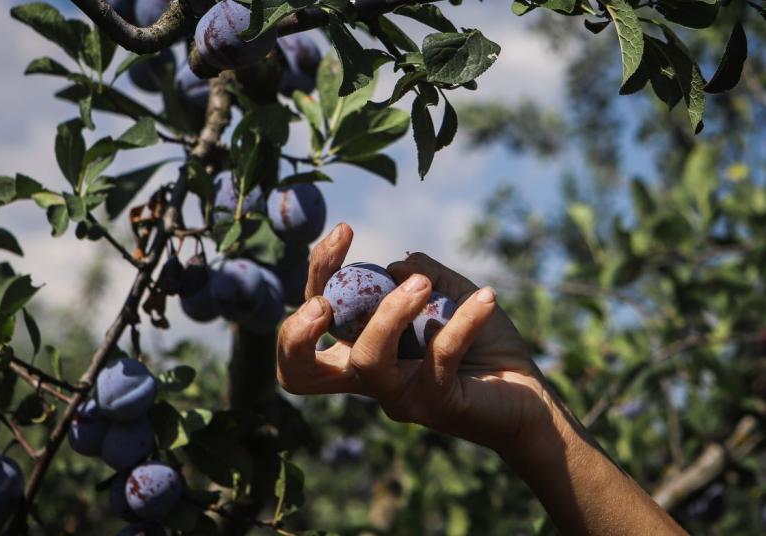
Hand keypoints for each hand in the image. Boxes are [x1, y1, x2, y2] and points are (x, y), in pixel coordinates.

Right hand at [277, 223, 557, 454]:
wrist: (530, 394)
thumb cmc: (485, 346)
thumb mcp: (451, 297)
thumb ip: (423, 275)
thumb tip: (397, 265)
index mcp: (364, 347)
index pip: (316, 317)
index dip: (317, 273)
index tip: (345, 230)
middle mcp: (370, 377)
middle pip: (299, 372)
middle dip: (295, 335)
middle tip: (322, 303)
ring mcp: (398, 396)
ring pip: (367, 358)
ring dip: (390, 313)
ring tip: (422, 285)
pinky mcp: (435, 405)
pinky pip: (438, 358)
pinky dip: (461, 322)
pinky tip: (486, 298)